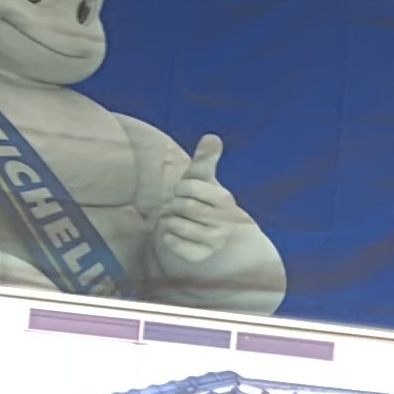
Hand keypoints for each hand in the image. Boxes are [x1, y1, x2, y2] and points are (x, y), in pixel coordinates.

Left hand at [153, 133, 243, 269]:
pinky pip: (172, 242)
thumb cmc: (200, 200)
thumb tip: (212, 136)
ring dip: (170, 222)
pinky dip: (168, 238)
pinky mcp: (200, 256)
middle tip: (181, 209)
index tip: (186, 192)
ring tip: (179, 222)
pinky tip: (177, 236)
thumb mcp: (201, 178)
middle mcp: (225, 222)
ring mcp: (215, 241)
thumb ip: (206, 158)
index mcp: (226, 200)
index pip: (189, 187)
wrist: (206, 232)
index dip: (181, 188)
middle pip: (183, 207)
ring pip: (175, 225)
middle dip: (175, 206)